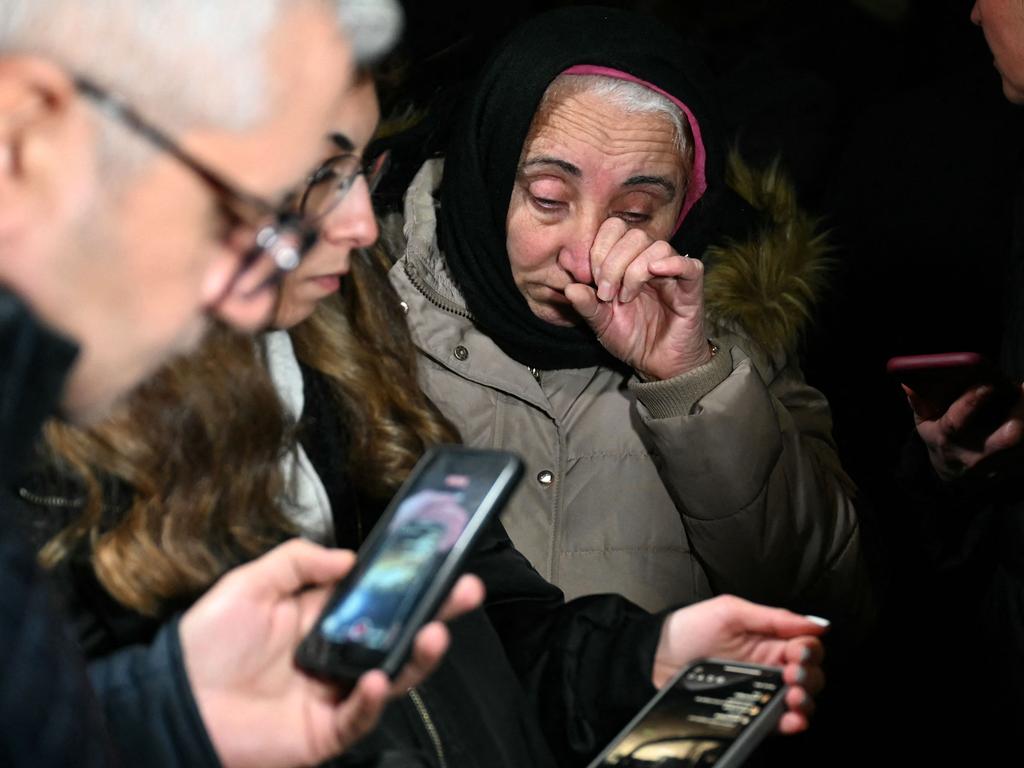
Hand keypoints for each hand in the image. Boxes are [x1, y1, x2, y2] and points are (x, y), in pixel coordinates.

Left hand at [179, 538, 483, 767]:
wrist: (173, 705)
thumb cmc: (203, 647)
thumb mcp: (248, 585)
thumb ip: (297, 562)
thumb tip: (348, 557)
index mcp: (320, 616)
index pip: (376, 594)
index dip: (407, 579)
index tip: (437, 558)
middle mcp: (336, 652)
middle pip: (397, 631)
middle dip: (435, 610)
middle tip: (465, 589)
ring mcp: (334, 692)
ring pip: (392, 674)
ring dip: (418, 654)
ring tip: (434, 633)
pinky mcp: (325, 730)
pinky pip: (359, 716)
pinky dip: (371, 699)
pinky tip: (376, 679)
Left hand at [564, 217, 709, 379]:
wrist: (656, 363)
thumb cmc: (631, 338)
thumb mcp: (601, 323)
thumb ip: (586, 305)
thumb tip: (569, 288)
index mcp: (626, 262)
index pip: (614, 229)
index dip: (600, 248)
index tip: (592, 280)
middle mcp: (649, 262)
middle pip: (634, 235)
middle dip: (613, 263)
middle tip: (607, 293)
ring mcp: (671, 273)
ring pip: (657, 247)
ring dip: (635, 270)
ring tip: (626, 297)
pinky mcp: (691, 288)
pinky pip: (690, 265)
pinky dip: (673, 264)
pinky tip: (655, 273)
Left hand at [652, 595, 826, 734]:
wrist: (656, 656)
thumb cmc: (690, 628)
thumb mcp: (731, 612)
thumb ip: (774, 618)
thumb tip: (817, 624)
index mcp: (768, 640)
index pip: (806, 647)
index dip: (810, 650)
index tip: (798, 653)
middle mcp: (769, 667)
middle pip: (809, 675)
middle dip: (810, 676)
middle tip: (793, 675)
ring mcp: (760, 690)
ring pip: (799, 701)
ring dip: (806, 701)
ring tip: (793, 697)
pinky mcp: (748, 711)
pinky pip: (776, 721)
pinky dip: (791, 722)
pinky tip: (792, 718)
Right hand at [907, 383, 1023, 480]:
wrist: (955, 475)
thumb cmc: (939, 439)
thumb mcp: (923, 422)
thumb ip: (920, 402)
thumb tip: (909, 384)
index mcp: (946, 440)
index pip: (956, 423)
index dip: (971, 402)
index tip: (986, 384)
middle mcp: (974, 455)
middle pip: (1008, 437)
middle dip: (1020, 412)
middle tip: (1023, 388)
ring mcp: (999, 464)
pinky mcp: (1016, 467)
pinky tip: (1023, 409)